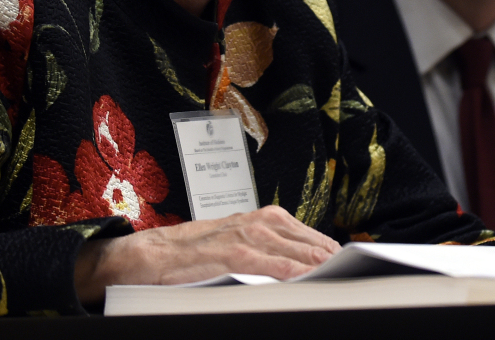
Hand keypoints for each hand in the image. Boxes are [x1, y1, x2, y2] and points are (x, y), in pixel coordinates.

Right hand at [74, 205, 340, 303]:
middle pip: (299, 237)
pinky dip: (282, 267)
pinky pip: (260, 261)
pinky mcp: (224, 255)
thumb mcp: (232, 245)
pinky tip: (298, 276)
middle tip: (347, 266)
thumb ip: (264, 250)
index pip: (301, 231)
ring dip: (310, 258)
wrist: (147, 255)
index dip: (323, 245)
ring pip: (285, 246)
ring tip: (331, 270)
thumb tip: (300, 264)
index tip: (343, 258)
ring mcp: (238, 237)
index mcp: (256, 219)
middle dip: (323, 252)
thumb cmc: (192, 254)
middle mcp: (250, 223)